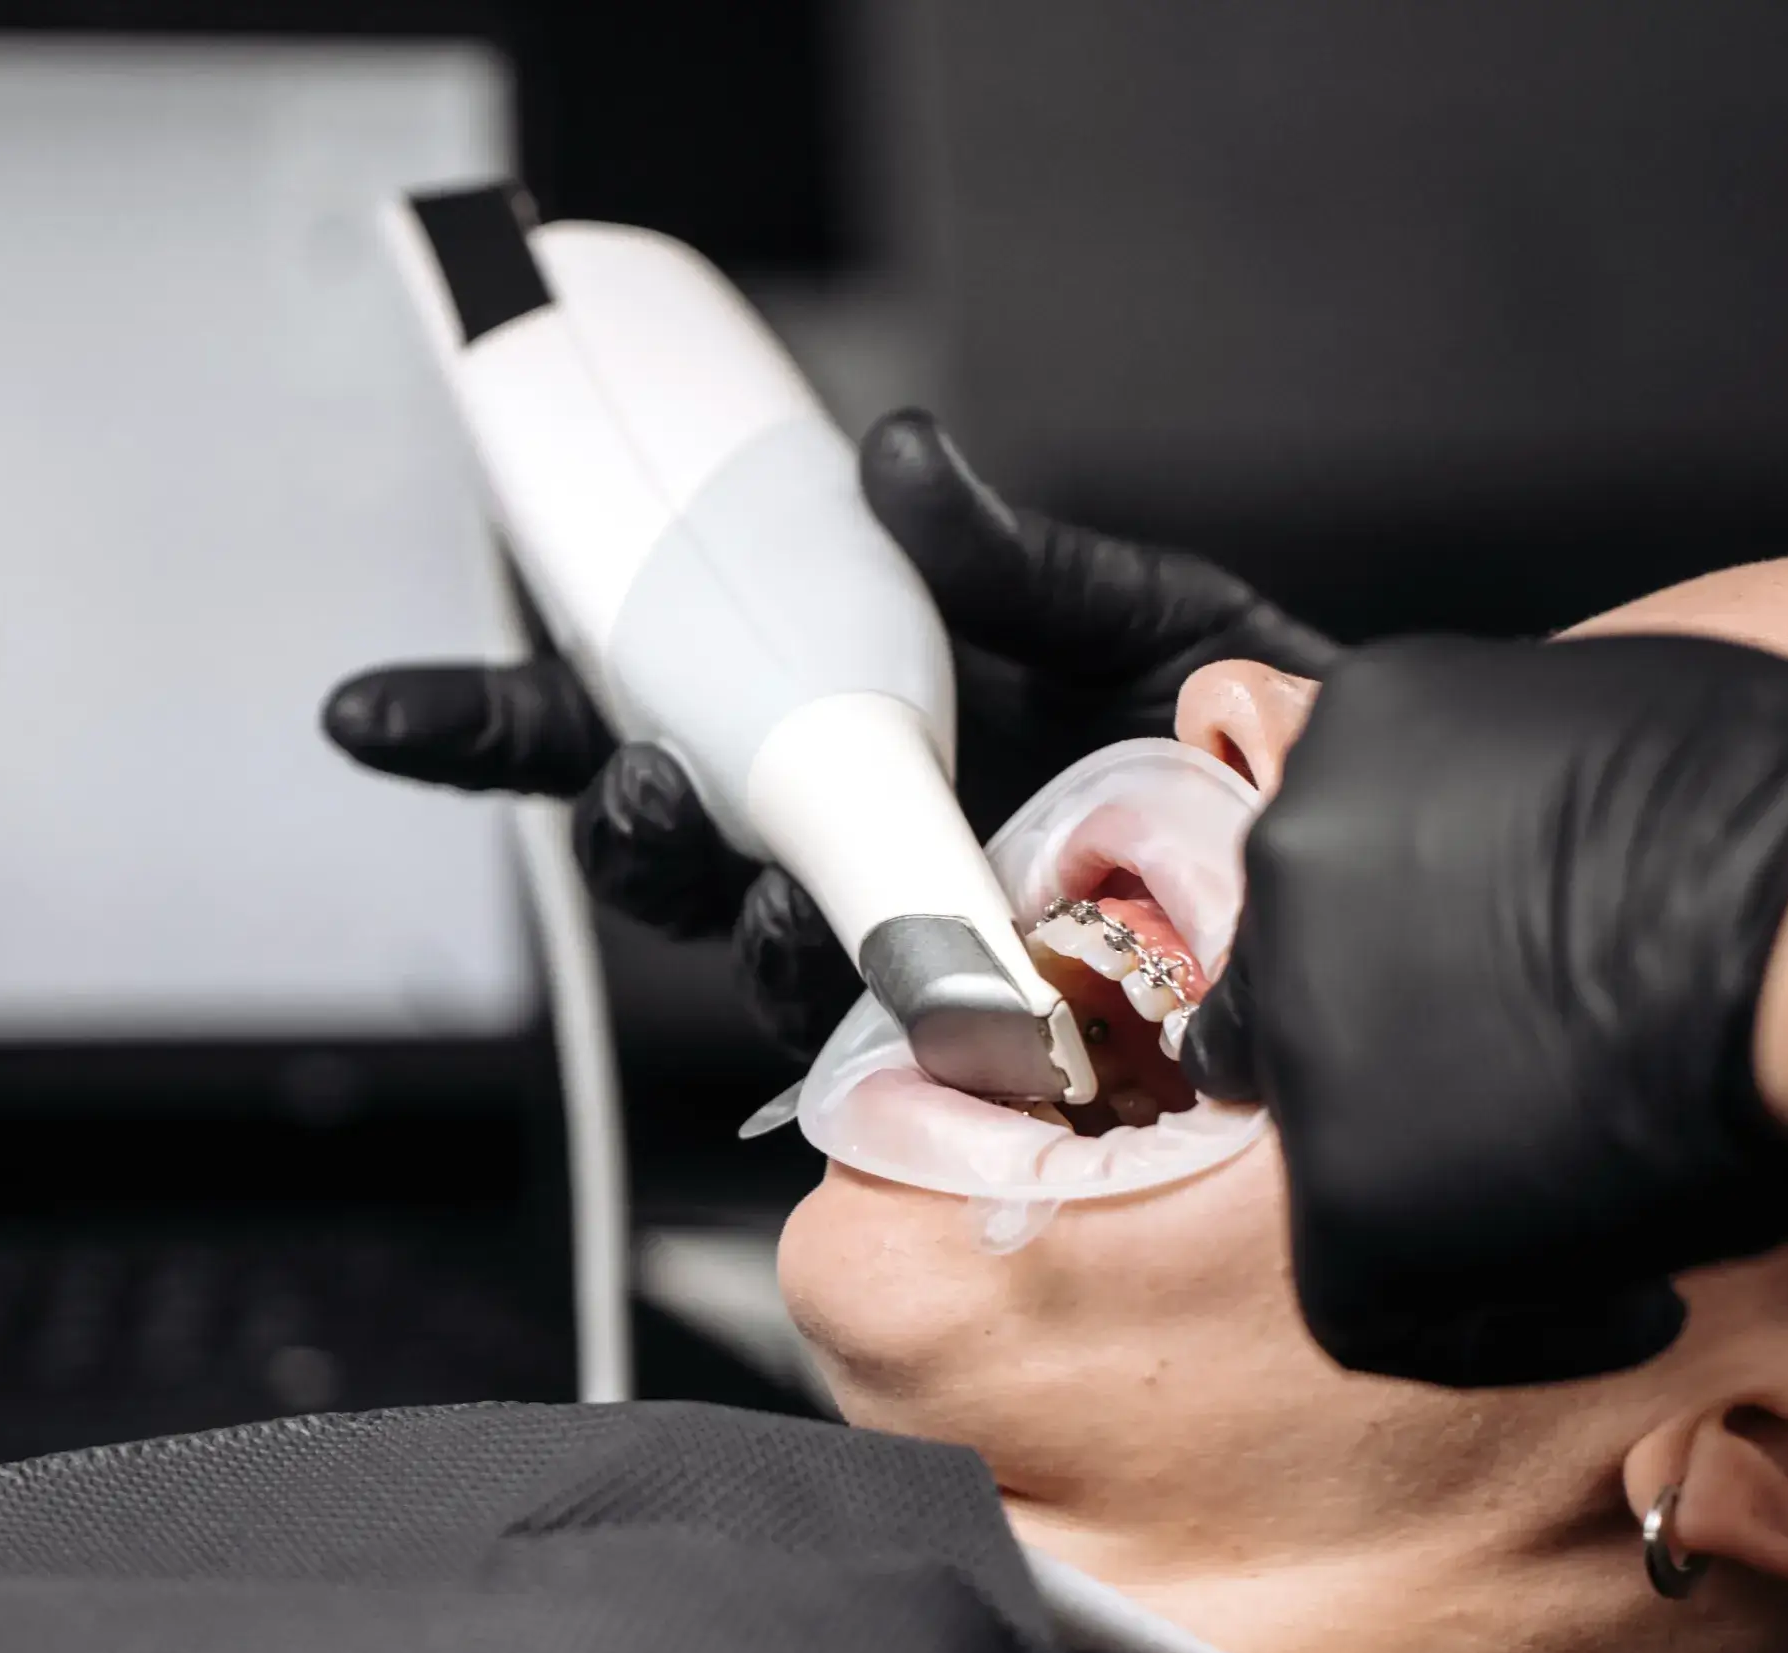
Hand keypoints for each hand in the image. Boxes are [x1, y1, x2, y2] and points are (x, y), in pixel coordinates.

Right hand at [324, 408, 1342, 1053]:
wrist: (1416, 889)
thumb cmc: (1262, 750)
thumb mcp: (1141, 619)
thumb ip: (1010, 557)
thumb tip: (897, 462)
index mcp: (845, 722)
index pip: (634, 714)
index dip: (495, 721)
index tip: (372, 711)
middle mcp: (844, 848)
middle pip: (660, 857)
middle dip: (620, 831)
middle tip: (641, 791)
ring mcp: (902, 954)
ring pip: (750, 961)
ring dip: (736, 929)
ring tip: (781, 892)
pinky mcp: (980, 1047)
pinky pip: (886, 1054)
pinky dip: (887, 1022)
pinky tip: (922, 995)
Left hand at [1177, 634, 1787, 1386]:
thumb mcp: (1640, 730)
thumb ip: (1547, 799)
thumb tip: (1580, 869)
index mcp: (1368, 728)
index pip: (1345, 856)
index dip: (1423, 945)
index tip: (1513, 997)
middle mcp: (1298, 866)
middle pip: (1295, 989)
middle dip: (1389, 1056)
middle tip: (1518, 1107)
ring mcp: (1306, 1033)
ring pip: (1326, 1142)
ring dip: (1446, 1181)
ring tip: (1602, 1209)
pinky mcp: (1346, 1200)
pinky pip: (1378, 1309)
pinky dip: (1507, 1325)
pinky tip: (1640, 1308)